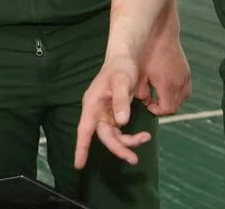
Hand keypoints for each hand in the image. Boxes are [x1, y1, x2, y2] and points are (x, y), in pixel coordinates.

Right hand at [74, 54, 152, 168]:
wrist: (126, 58)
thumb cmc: (121, 67)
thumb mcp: (121, 81)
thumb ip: (120, 101)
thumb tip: (122, 122)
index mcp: (92, 104)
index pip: (84, 129)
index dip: (81, 147)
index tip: (78, 165)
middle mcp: (97, 112)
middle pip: (104, 136)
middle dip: (118, 148)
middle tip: (133, 159)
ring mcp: (106, 114)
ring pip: (114, 136)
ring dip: (128, 142)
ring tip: (145, 138)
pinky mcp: (115, 114)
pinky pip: (121, 131)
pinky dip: (131, 136)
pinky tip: (143, 135)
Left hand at [136, 25, 190, 115]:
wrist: (159, 32)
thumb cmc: (147, 51)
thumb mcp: (139, 73)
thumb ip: (141, 91)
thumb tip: (143, 100)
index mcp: (168, 84)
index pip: (168, 109)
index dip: (157, 111)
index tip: (148, 104)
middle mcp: (180, 82)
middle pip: (176, 106)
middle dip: (163, 107)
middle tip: (151, 100)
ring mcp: (186, 76)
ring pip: (183, 98)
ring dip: (172, 100)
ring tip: (159, 93)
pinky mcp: (187, 71)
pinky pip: (186, 89)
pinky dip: (178, 92)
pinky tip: (166, 85)